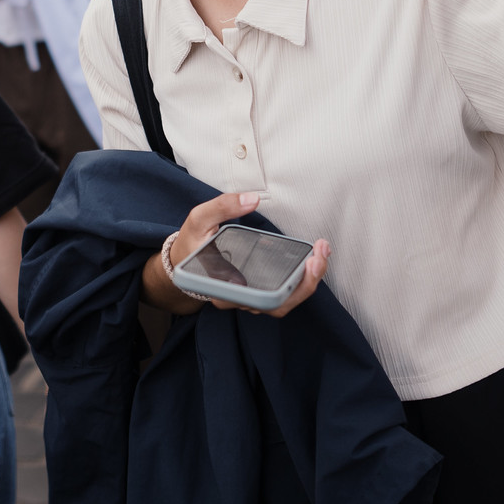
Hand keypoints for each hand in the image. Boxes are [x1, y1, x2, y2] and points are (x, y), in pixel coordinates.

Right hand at [141, 192, 330, 318]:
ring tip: (322, 253)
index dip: (288, 286)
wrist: (181, 261)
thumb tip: (252, 199)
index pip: (260, 297)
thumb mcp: (199, 219)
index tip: (307, 262)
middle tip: (321, 255)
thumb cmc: (191, 243)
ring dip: (307, 281)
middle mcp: (236, 299)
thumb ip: (223, 206)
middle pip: (278, 304)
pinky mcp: (256, 292)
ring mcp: (247, 299)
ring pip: (283, 301)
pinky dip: (300, 279)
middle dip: (306, 282)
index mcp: (221, 285)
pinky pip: (282, 294)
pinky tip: (313, 259)